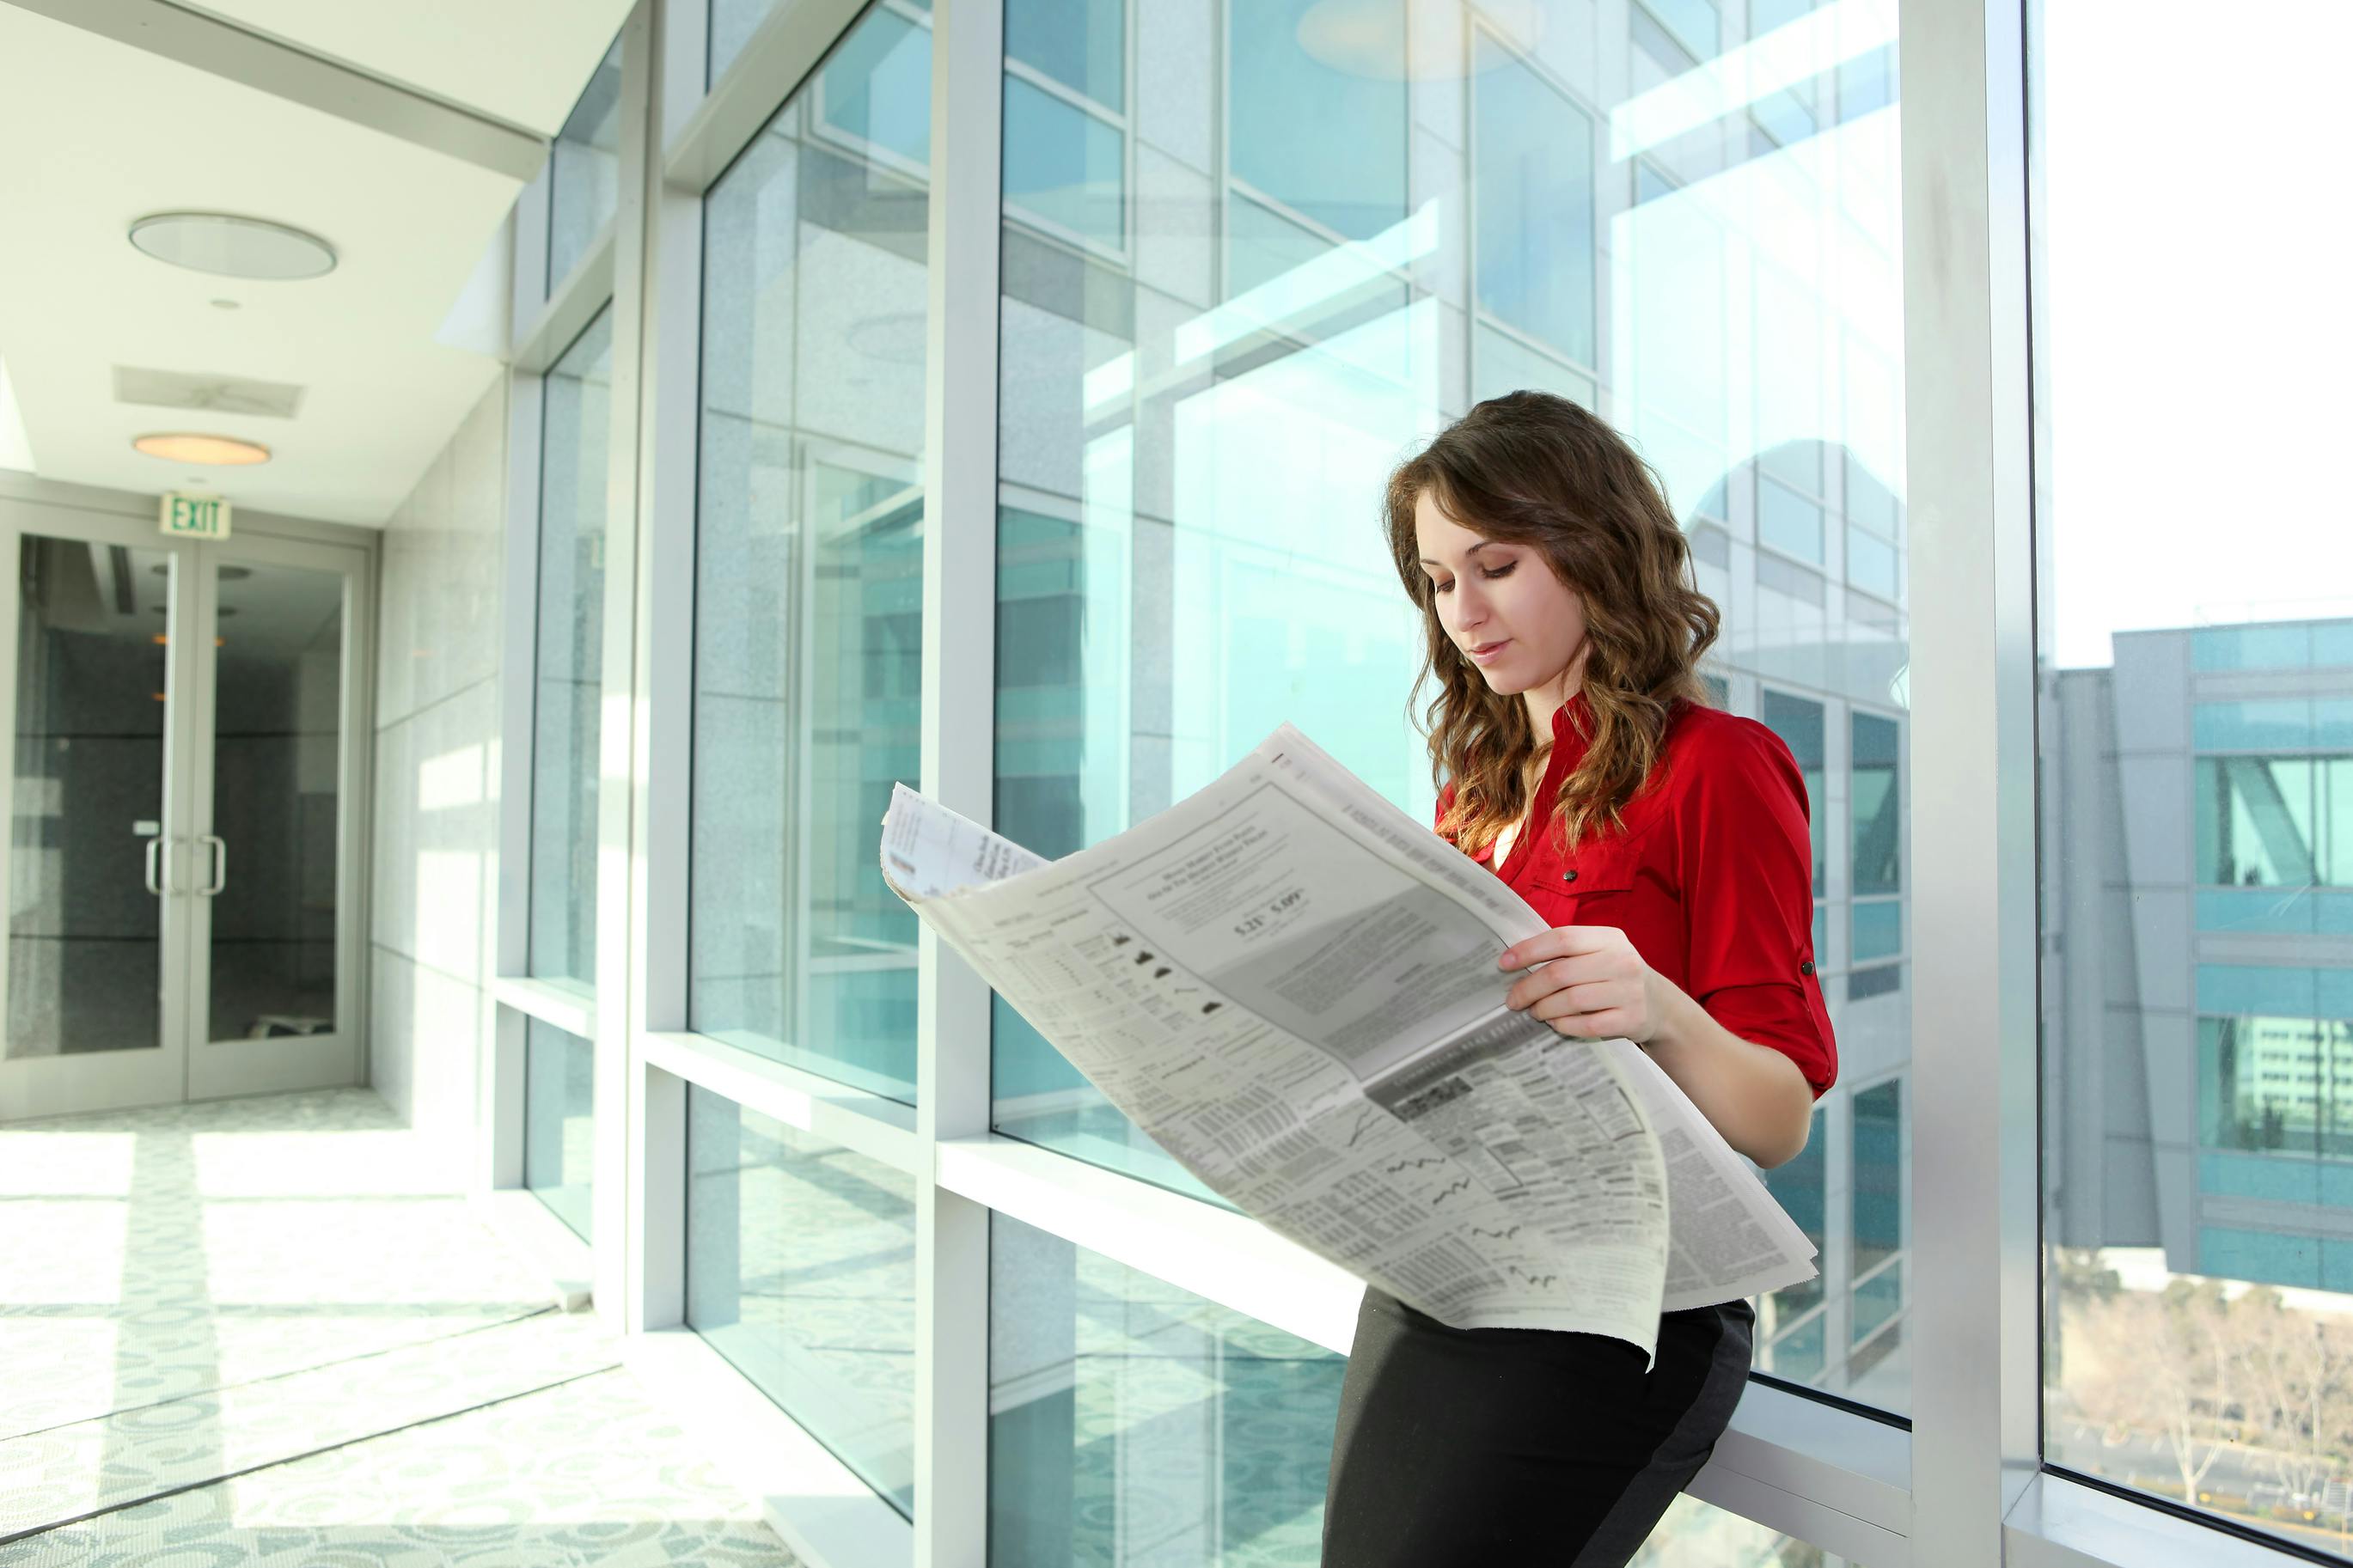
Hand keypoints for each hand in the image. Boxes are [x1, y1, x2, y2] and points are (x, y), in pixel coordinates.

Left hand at [1498, 926, 1665, 1043]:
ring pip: (1571, 1001)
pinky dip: (1564, 1025)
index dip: (1528, 950)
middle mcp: (1622, 961)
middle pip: (1561, 973)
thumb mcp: (1601, 953)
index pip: (1562, 938)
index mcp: (1610, 938)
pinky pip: (1586, 1025)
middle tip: (1513, 1000)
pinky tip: (1556, 1023)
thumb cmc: (1616, 975)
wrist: (1660, 1006)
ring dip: (1544, 1009)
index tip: (1503, 964)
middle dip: (1528, 988)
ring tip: (1534, 1012)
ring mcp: (1629, 991)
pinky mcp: (1632, 1019)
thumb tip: (1515, 961)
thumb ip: (1568, 952)